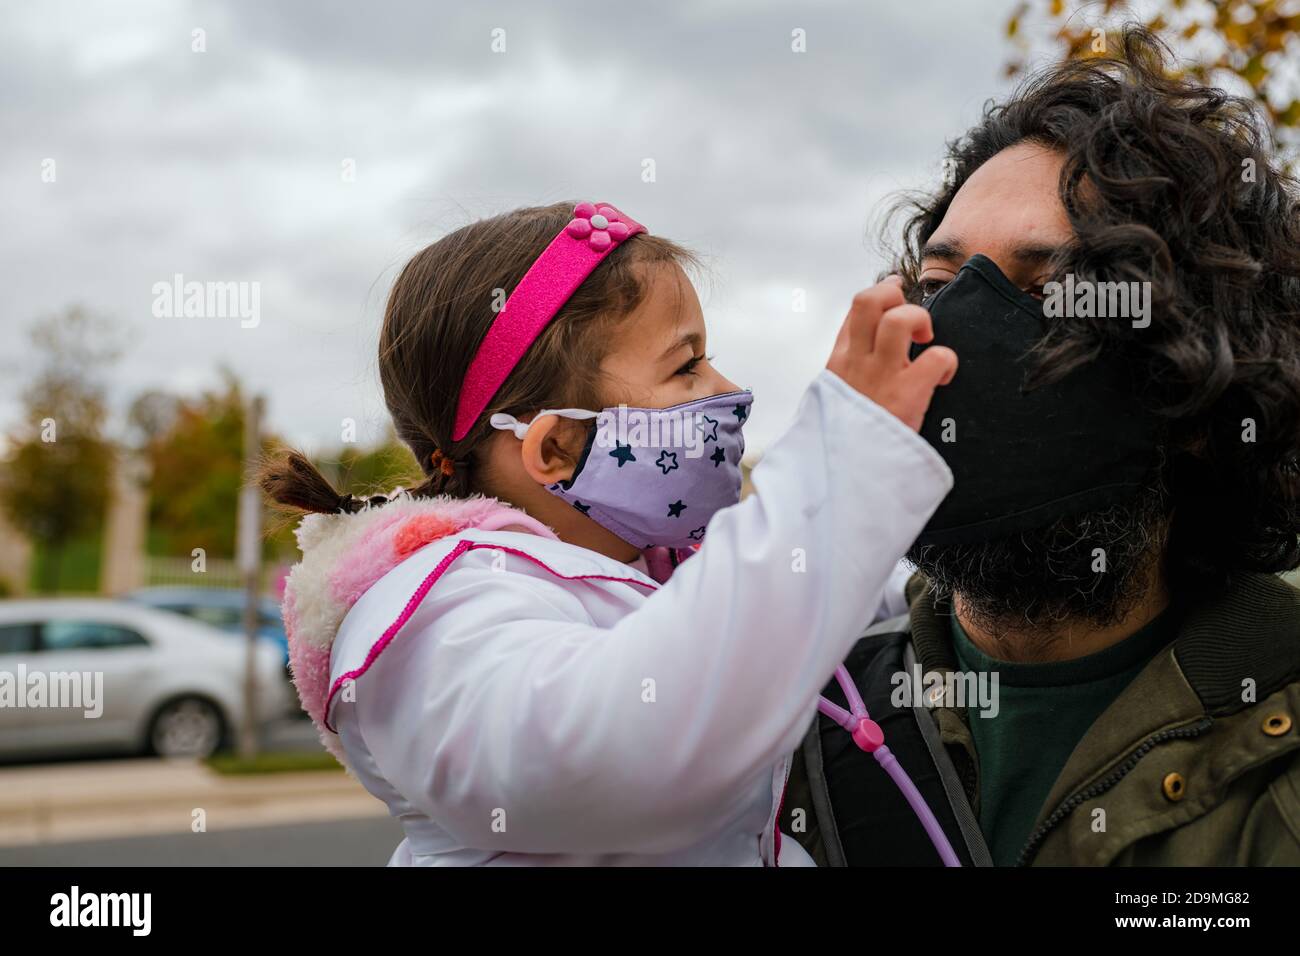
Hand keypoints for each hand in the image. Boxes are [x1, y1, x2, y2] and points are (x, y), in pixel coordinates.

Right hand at [825, 275, 957, 431]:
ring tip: (926, 340)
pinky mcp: (906, 394)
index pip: (855, 311)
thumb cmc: (841, 442)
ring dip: (920, 320)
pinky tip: (942, 377)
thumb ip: (845, 380)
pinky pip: (936, 357)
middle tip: (911, 318)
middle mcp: (856, 363)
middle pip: (870, 300)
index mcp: (838, 364)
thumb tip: (859, 366)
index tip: (895, 295)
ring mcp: (880, 376)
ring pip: (900, 318)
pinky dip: (946, 362)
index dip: (880, 294)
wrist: (842, 476)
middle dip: (896, 297)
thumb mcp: (829, 404)